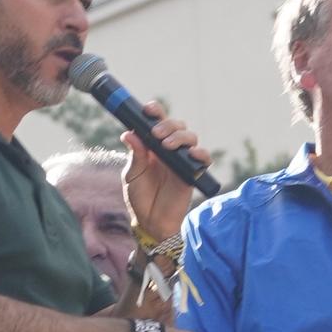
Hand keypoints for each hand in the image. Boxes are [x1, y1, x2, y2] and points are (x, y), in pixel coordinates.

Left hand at [121, 98, 218, 245]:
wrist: (150, 222)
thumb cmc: (139, 197)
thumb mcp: (132, 175)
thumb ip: (135, 155)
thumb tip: (128, 133)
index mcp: (152, 145)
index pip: (156, 121)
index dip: (155, 111)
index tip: (149, 110)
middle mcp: (168, 148)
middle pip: (176, 126)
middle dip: (168, 125)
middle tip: (156, 134)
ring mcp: (182, 159)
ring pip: (190, 137)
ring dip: (181, 137)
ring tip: (167, 146)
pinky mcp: (193, 172)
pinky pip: (203, 158)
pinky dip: (200, 153)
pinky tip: (191, 154)